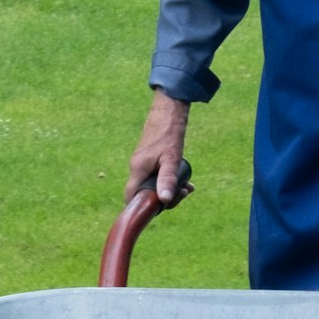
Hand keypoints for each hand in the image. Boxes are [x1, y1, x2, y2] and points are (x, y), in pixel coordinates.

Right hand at [129, 91, 193, 205]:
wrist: (168, 111)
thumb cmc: (169, 133)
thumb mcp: (172, 158)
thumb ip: (168, 179)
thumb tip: (164, 200)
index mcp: (138, 169)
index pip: (130, 197)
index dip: (141, 207)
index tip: (162, 208)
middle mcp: (136, 168)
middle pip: (144, 194)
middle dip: (164, 198)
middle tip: (184, 193)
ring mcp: (142, 164)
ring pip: (152, 185)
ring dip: (169, 189)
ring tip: (188, 188)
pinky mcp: (148, 160)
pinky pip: (155, 176)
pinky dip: (168, 180)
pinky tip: (184, 181)